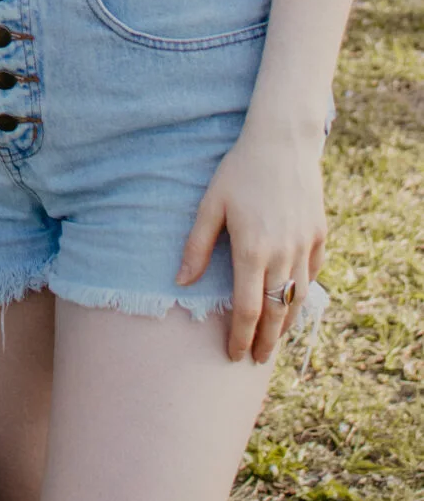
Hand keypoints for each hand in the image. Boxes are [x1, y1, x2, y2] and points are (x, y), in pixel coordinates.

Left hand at [176, 119, 325, 363]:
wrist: (282, 142)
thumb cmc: (238, 171)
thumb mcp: (210, 205)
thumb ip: (196, 246)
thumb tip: (180, 282)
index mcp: (252, 251)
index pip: (246, 309)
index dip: (239, 336)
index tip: (233, 354)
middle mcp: (282, 254)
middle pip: (276, 312)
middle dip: (265, 341)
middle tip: (256, 359)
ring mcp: (305, 246)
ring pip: (298, 298)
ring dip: (286, 324)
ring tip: (274, 340)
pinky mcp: (320, 235)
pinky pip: (312, 273)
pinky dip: (302, 292)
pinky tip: (293, 301)